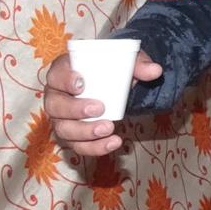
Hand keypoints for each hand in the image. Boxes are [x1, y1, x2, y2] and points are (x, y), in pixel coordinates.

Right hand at [43, 50, 162, 155]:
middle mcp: (57, 96)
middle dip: (75, 110)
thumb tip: (155, 71)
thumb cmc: (111, 68)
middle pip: (55, 107)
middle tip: (99, 109)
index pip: (55, 75)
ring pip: (63, 130)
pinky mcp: (72, 135)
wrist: (113, 84)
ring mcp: (62, 118)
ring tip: (108, 128)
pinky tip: (112, 143)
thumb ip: (139, 64)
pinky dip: (94, 147)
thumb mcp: (126, 61)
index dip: (65, 80)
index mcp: (63, 71)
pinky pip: (77, 145)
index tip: (82, 84)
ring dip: (85, 133)